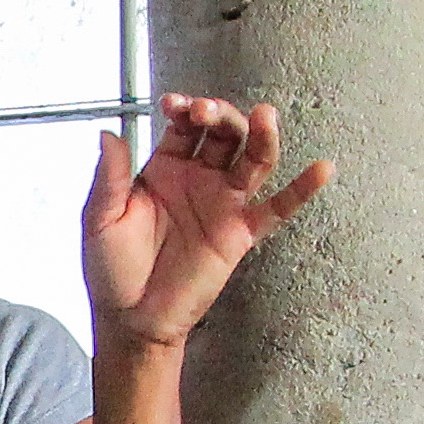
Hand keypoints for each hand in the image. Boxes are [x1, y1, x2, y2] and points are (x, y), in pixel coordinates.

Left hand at [82, 95, 332, 353]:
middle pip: (225, 133)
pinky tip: (323, 169)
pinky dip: (302, 190)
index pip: (185, 125)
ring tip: (265, 116)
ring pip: (254, 160)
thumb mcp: (100, 218)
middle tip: (208, 112)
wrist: (131, 317)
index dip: (186, 109)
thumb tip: (107, 134)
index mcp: (165, 167)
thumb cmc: (111, 266)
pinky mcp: (241, 233)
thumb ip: (109, 177)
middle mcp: (199, 178)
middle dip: (220, 116)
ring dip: (262, 136)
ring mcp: (223, 203)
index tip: (176, 105)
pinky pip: (278, 208)